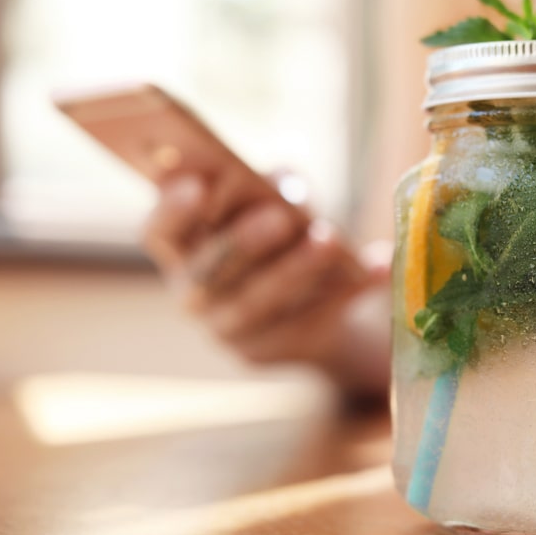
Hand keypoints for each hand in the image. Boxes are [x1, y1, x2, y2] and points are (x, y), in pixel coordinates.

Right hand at [142, 172, 390, 393]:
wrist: (312, 301)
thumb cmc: (282, 234)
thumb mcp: (276, 202)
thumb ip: (274, 187)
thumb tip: (288, 184)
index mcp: (182, 247)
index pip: (159, 231)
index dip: (172, 209)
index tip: (197, 184)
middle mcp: (195, 292)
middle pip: (209, 270)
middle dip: (244, 241)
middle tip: (281, 215)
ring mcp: (228, 327)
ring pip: (256, 301)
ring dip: (295, 269)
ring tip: (328, 240)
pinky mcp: (269, 350)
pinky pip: (306, 321)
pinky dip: (344, 293)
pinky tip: (376, 268)